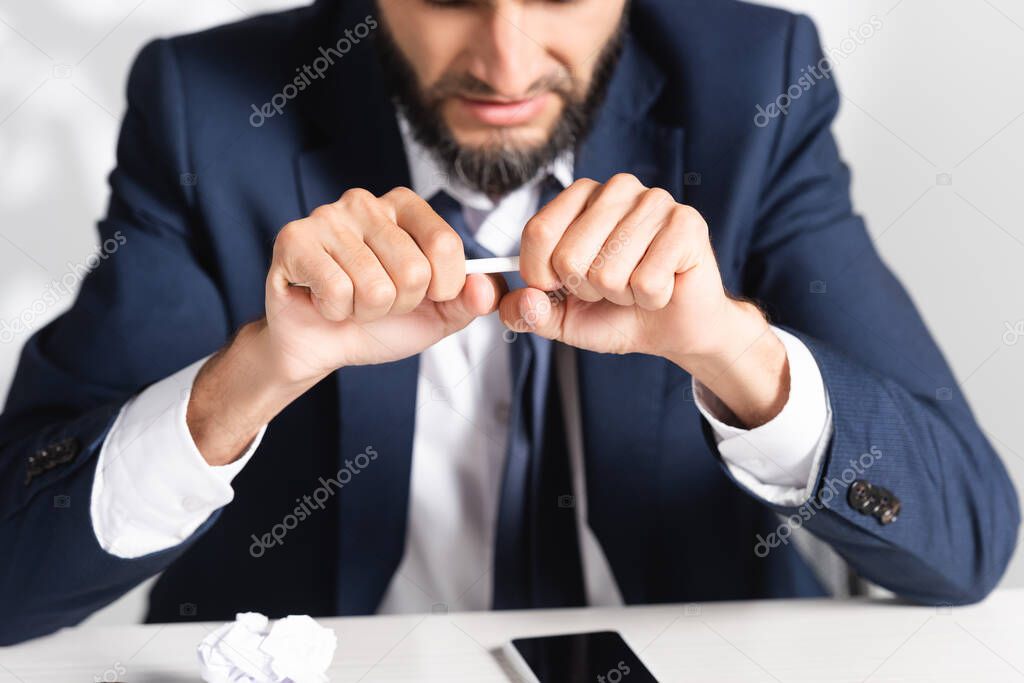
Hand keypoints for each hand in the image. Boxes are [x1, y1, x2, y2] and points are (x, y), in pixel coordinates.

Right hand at [187, 187, 501, 463]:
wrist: (320, 344)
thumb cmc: (377, 321)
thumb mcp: (437, 314)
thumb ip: (470, 300)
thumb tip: (486, 286)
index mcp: (405, 207)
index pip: (446, 244)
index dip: (442, 287)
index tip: (424, 295)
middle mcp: (366, 202)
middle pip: (413, 270)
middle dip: (399, 304)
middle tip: (377, 301)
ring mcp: (327, 217)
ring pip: (374, 286)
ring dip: (365, 312)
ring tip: (349, 302)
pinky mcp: (294, 240)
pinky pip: (336, 290)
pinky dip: (334, 311)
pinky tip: (323, 301)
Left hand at [499, 174, 788, 426]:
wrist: (675, 327)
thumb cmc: (618, 312)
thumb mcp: (560, 318)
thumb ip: (528, 312)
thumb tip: (524, 299)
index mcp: (580, 197)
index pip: (538, 232)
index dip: (541, 275)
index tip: (560, 287)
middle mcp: (617, 189)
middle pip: (569, 256)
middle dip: (587, 290)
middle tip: (611, 287)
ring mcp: (655, 201)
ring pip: (608, 273)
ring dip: (621, 296)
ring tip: (637, 287)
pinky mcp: (687, 223)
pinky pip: (647, 281)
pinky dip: (651, 299)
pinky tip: (663, 288)